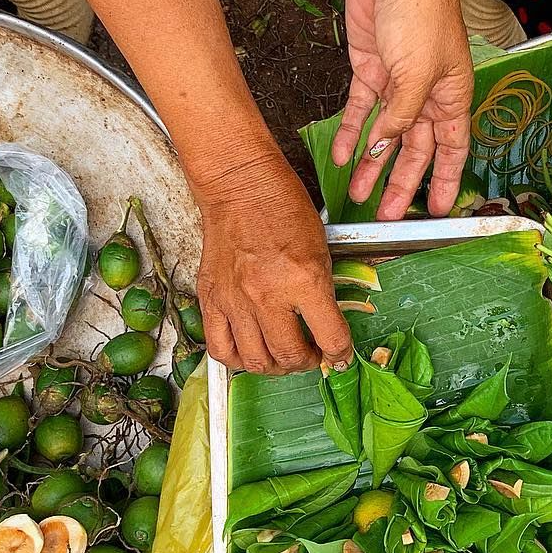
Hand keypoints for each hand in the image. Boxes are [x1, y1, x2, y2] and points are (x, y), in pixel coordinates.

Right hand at [195, 150, 352, 374]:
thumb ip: (323, 292)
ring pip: (255, 361)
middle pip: (289, 357)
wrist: (239, 185)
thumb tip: (327, 329)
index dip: (340, 354)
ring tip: (282, 357)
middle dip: (306, 363)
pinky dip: (237, 360)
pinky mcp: (212, 299)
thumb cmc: (282, 207)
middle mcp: (268, 296)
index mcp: (304, 280)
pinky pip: (220, 348)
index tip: (339, 356)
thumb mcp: (320, 249)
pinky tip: (250, 351)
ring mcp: (236, 300)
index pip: (330, 338)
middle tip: (310, 356)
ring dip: (274, 367)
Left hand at [332, 0, 473, 219]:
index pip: (451, 149)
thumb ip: (401, 116)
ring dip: (371, 165)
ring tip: (356, 194)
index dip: (443, 180)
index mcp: (451, 96)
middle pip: (413, 149)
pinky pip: (358, 110)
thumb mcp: (417, 73)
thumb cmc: (423, 10)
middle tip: (384, 214)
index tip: (435, 211)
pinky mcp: (369, 69)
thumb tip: (385, 148)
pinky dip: (349, 132)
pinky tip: (340, 156)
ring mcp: (395, 83)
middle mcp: (425, 95)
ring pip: (383, 135)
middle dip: (399, 183)